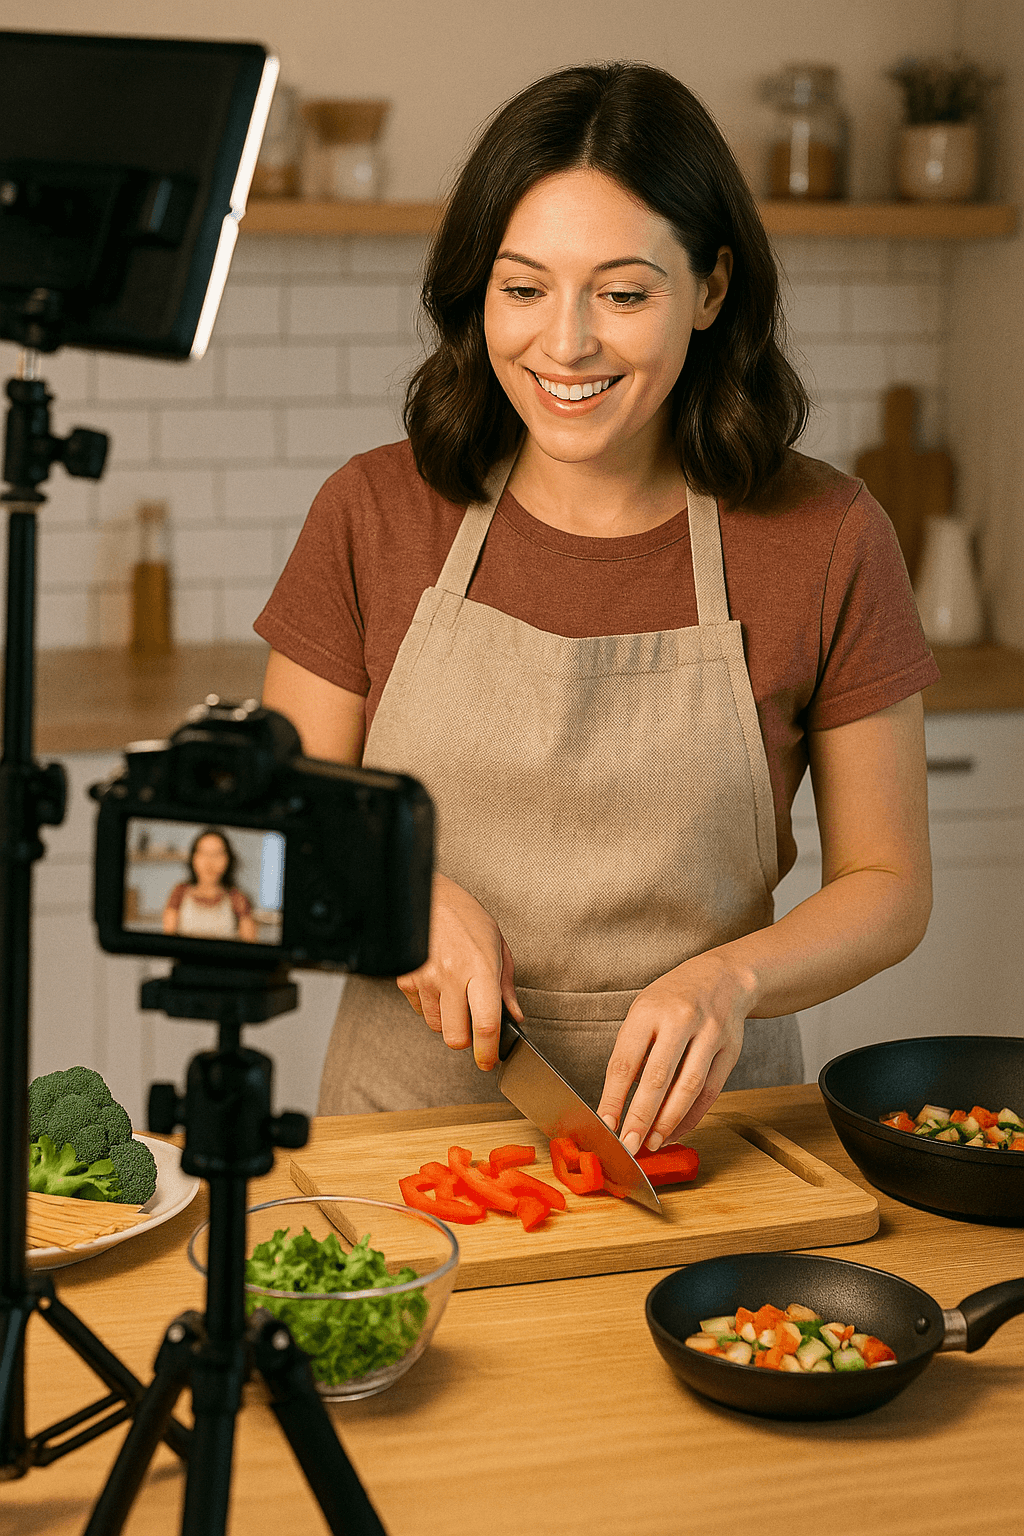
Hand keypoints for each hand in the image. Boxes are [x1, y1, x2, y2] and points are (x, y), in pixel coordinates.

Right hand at [395, 873, 523, 1069]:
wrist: (428, 896)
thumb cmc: (466, 917)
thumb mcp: (497, 945)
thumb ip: (506, 986)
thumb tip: (514, 1016)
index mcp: (481, 968)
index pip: (486, 1024)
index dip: (489, 1051)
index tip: (490, 1060)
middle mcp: (452, 976)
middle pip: (456, 1037)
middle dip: (466, 1041)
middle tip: (473, 1030)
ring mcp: (426, 978)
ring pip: (436, 1026)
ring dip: (447, 1020)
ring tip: (454, 994)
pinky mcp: (406, 977)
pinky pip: (418, 1009)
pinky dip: (429, 1005)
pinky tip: (437, 983)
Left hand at [595, 951, 756, 1153]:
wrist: (723, 976)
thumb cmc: (672, 998)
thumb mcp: (643, 1011)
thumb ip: (632, 1051)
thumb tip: (617, 1102)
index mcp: (648, 1010)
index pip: (625, 1061)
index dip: (613, 1097)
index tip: (605, 1123)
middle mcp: (679, 1020)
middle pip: (657, 1078)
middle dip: (641, 1116)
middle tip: (628, 1144)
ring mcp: (709, 1034)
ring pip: (688, 1087)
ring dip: (668, 1121)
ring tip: (652, 1142)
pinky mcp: (731, 1050)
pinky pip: (710, 1091)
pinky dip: (692, 1116)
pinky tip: (676, 1130)